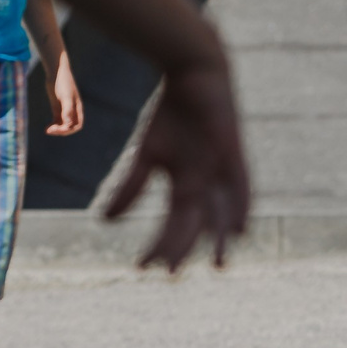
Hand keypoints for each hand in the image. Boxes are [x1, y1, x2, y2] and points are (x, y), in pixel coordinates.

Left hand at [44, 50, 84, 135]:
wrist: (56, 73)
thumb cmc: (63, 83)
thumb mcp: (65, 97)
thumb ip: (67, 110)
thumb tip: (67, 124)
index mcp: (78, 108)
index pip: (77, 125)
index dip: (70, 130)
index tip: (60, 129)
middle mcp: (72, 110)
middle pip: (69, 127)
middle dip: (62, 131)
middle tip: (51, 130)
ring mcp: (64, 109)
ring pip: (62, 125)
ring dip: (56, 129)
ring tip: (47, 130)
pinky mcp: (56, 108)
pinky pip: (56, 121)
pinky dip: (52, 126)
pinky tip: (46, 128)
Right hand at [102, 54, 249, 271]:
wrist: (194, 72)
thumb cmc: (171, 115)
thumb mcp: (146, 154)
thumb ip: (130, 186)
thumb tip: (104, 222)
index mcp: (186, 183)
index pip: (173, 223)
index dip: (159, 245)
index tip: (142, 268)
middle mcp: (207, 182)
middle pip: (198, 224)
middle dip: (184, 248)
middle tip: (173, 275)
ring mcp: (221, 169)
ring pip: (223, 212)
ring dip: (220, 238)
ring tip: (218, 265)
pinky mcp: (233, 153)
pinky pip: (242, 186)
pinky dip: (240, 207)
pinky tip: (241, 228)